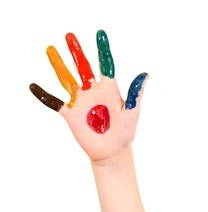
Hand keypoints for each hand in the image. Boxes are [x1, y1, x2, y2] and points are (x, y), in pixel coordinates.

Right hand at [30, 30, 148, 162]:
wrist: (112, 153)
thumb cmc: (125, 133)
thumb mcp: (132, 113)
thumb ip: (135, 95)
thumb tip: (145, 75)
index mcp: (108, 89)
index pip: (105, 65)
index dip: (103, 50)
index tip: (100, 34)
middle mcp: (93, 92)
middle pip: (82, 67)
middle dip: (76, 51)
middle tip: (69, 35)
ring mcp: (81, 102)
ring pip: (66, 78)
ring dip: (58, 64)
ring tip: (51, 49)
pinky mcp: (70, 114)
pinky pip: (54, 102)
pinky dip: (43, 95)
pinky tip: (33, 86)